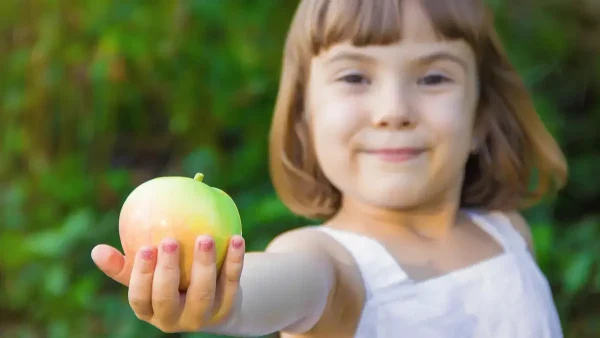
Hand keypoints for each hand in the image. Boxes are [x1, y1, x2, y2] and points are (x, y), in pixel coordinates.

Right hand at [91, 235, 245, 332]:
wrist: (213, 302)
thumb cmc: (171, 281)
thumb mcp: (149, 276)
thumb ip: (127, 264)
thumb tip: (96, 250)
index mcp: (149, 311)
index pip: (140, 298)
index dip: (141, 276)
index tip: (145, 247)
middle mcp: (173, 319)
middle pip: (167, 298)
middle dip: (168, 271)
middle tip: (170, 241)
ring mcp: (200, 317)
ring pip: (202, 293)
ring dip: (204, 264)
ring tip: (205, 237)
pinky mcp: (225, 310)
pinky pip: (230, 283)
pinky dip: (234, 261)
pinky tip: (236, 238)